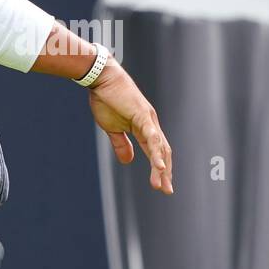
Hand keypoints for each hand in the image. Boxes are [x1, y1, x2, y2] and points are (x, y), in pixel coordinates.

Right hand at [86, 59, 173, 193]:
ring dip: (162, 167)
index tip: (161, 185)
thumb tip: (129, 161)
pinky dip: (156, 152)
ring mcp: (148, 120)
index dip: (159, 168)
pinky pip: (152, 137)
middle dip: (165, 172)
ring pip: (159, 147)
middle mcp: (150, 124)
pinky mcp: (143, 116)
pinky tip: (160, 166)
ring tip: (163, 184)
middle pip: (162, 151)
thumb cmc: (106, 99)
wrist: (101, 78)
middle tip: (166, 190)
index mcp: (143, 128)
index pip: (155, 151)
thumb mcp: (112, 128)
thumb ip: (122, 144)